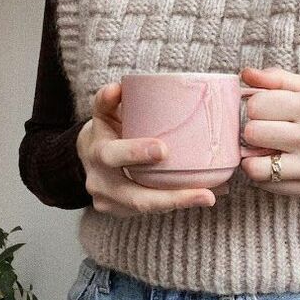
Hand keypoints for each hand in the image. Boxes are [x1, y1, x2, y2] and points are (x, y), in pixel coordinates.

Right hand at [76, 82, 216, 217]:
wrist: (88, 157)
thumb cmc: (105, 130)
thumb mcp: (102, 113)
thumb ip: (109, 99)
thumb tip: (118, 88)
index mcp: (97, 153)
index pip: (112, 155)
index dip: (135, 153)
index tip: (163, 150)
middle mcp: (101, 183)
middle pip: (135, 196)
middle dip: (171, 196)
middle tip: (205, 194)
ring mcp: (111, 202)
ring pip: (148, 208)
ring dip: (182, 203)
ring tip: (211, 197)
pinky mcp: (124, 212)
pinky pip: (154, 210)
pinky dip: (180, 203)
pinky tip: (207, 195)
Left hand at [238, 66, 299, 195]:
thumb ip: (276, 78)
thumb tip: (246, 74)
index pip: (256, 106)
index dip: (255, 108)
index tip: (264, 111)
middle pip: (252, 134)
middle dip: (254, 131)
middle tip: (266, 131)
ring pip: (255, 167)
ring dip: (253, 158)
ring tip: (264, 150)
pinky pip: (266, 185)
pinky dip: (264, 175)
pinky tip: (276, 163)